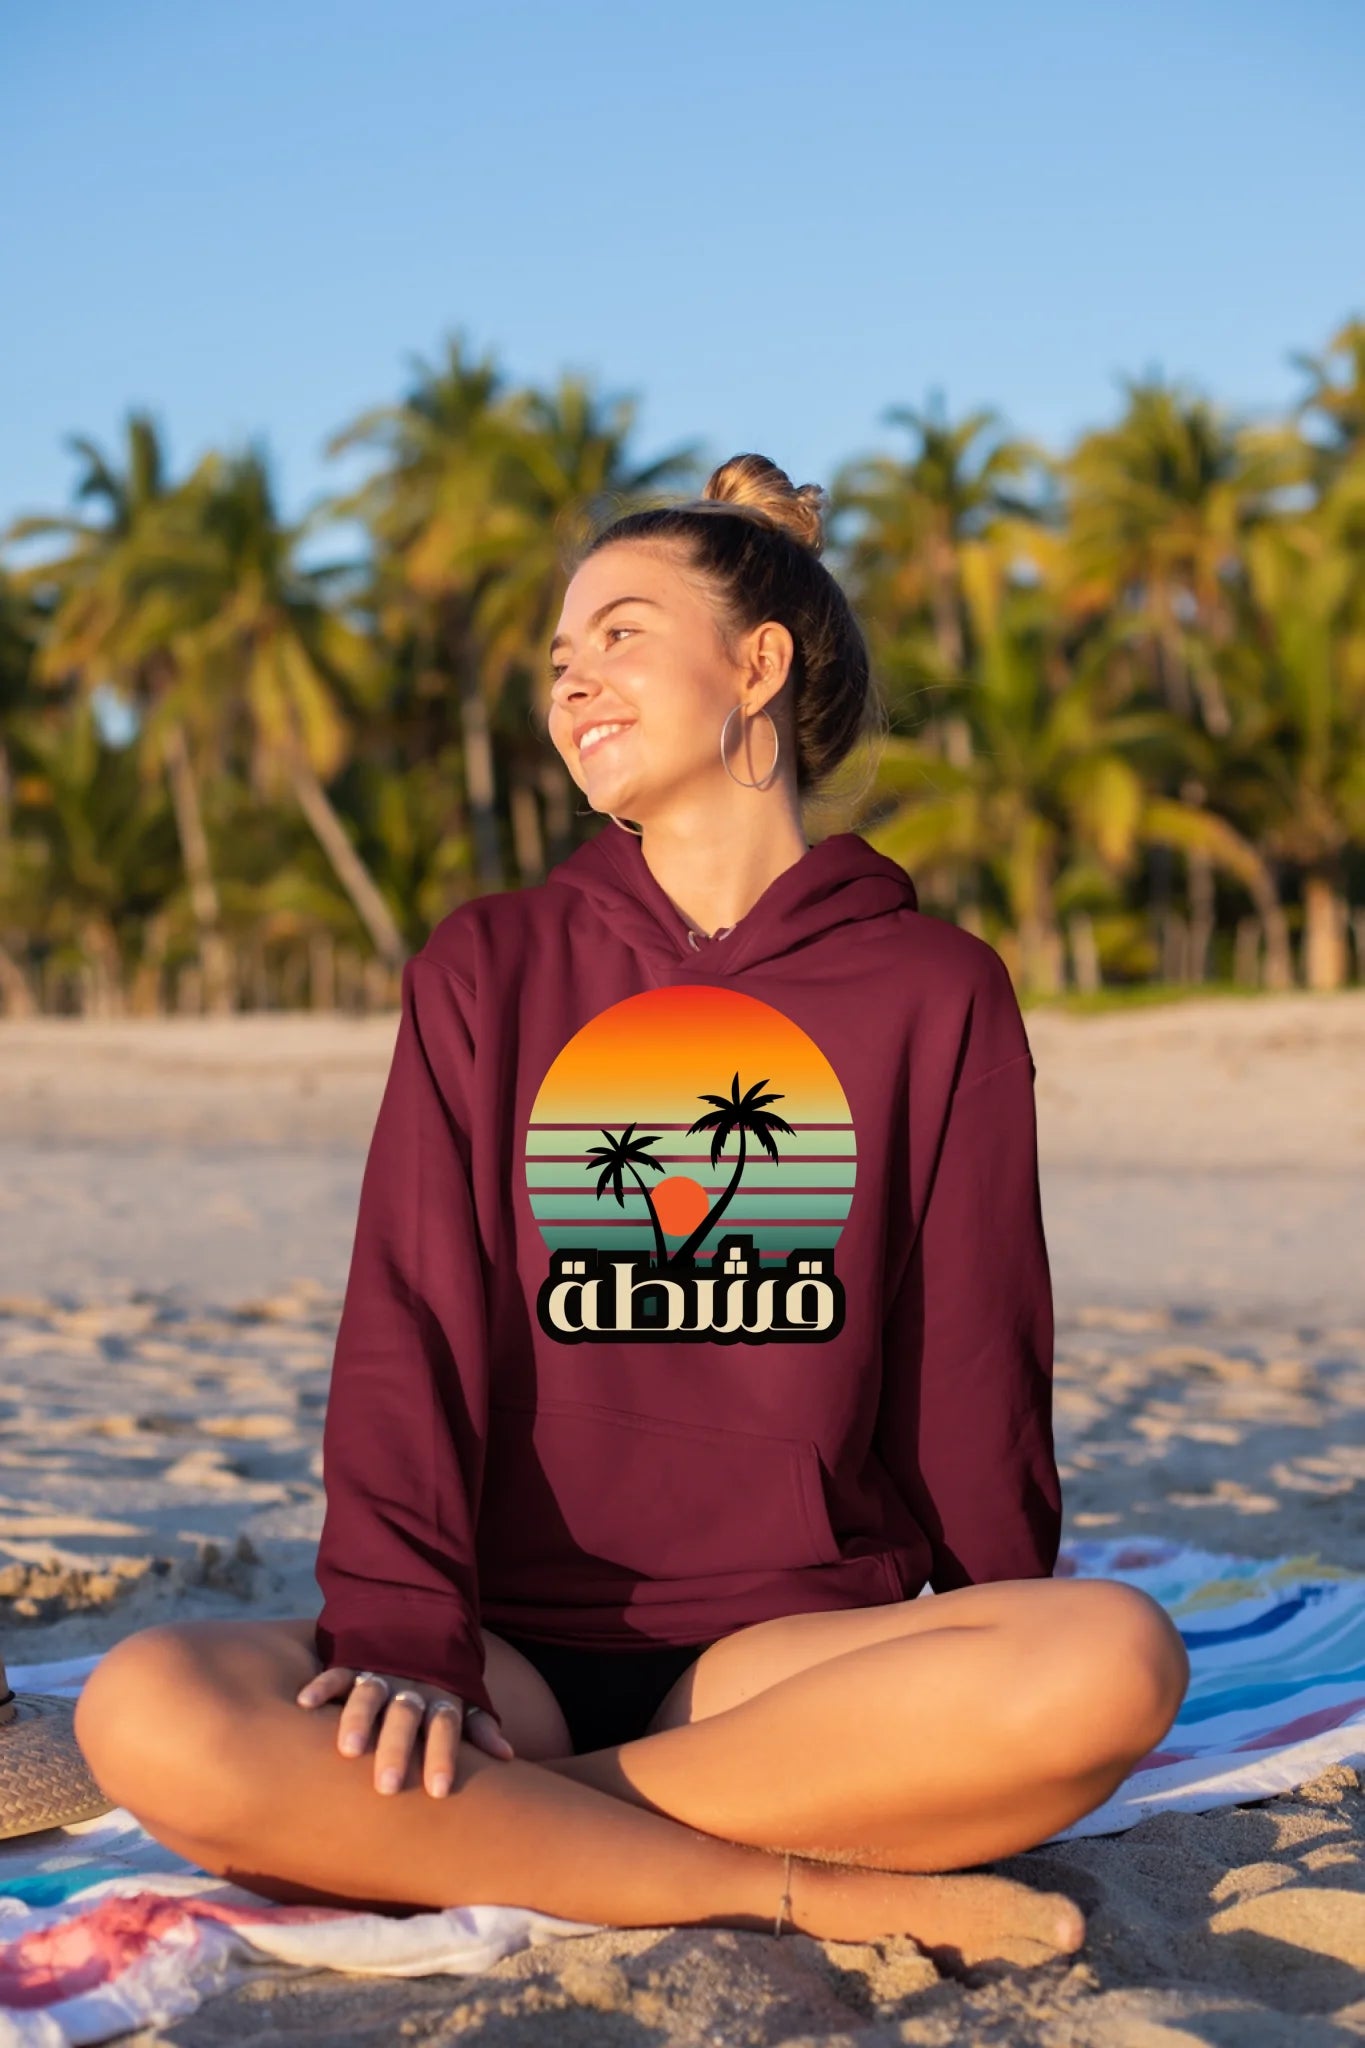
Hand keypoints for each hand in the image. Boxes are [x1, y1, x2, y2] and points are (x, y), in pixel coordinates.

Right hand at [296, 1665, 514, 1795]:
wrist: (415, 1618)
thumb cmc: (439, 1678)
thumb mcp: (462, 1697)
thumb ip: (479, 1727)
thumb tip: (508, 1758)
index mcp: (440, 1697)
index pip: (446, 1728)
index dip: (443, 1756)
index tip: (439, 1791)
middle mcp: (410, 1687)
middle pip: (406, 1718)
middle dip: (398, 1750)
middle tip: (389, 1787)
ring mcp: (380, 1673)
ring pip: (370, 1696)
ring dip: (359, 1720)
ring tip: (349, 1750)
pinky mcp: (353, 1662)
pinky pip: (336, 1671)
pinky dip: (322, 1685)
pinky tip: (304, 1704)